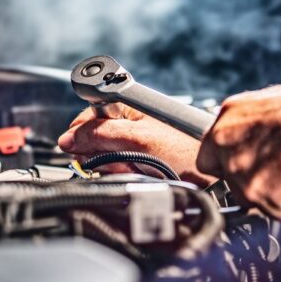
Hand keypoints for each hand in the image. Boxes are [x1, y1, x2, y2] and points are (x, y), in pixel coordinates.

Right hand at [58, 104, 213, 185]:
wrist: (211, 175)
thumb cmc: (186, 151)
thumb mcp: (137, 140)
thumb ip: (100, 136)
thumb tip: (69, 139)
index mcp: (127, 106)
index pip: (88, 116)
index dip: (82, 135)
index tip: (82, 149)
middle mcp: (128, 120)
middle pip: (93, 139)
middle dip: (103, 155)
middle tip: (121, 161)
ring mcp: (133, 140)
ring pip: (104, 157)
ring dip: (115, 167)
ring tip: (136, 168)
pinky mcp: (138, 159)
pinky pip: (117, 168)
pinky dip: (124, 174)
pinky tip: (139, 174)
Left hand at [196, 83, 280, 224]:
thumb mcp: (270, 108)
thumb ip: (250, 132)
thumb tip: (254, 146)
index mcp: (227, 122)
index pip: (209, 161)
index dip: (231, 170)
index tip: (247, 172)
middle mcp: (227, 147)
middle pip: (232, 186)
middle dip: (259, 186)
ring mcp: (242, 173)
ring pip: (256, 204)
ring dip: (280, 199)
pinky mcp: (262, 195)